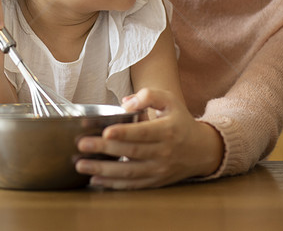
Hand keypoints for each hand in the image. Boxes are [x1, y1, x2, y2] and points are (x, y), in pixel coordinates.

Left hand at [74, 88, 223, 188]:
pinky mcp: (155, 182)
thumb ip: (149, 96)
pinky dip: (113, 184)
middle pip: (131, 152)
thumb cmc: (179, 121)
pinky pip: (132, 185)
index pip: (144, 132)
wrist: (201, 150)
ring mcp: (159, 170)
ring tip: (81, 164)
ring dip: (103, 170)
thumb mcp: (170, 101)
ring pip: (129, 173)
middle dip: (105, 149)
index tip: (105, 132)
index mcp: (167, 130)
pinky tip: (95, 180)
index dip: (124, 133)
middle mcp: (164, 152)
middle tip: (82, 145)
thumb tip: (126, 103)